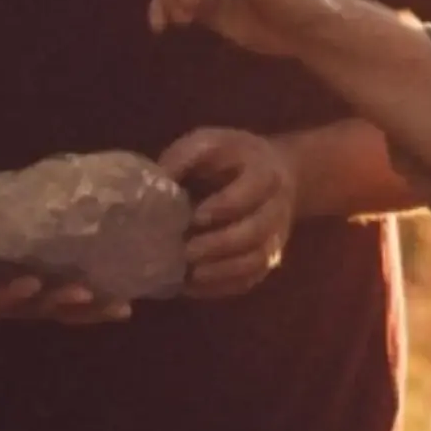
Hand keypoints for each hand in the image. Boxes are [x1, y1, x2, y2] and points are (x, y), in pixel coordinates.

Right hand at [0, 162, 130, 324]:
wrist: (14, 235)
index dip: (8, 294)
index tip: (29, 280)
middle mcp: (17, 298)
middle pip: (32, 310)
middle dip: (54, 302)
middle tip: (77, 290)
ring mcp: (44, 303)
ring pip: (62, 314)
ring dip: (83, 310)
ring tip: (106, 299)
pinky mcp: (70, 304)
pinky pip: (86, 314)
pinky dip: (103, 312)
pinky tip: (124, 308)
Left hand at [158, 128, 297, 298]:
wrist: (276, 172)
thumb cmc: (232, 158)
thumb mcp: (209, 144)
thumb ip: (183, 159)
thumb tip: (153, 183)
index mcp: (263, 172)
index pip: (251, 191)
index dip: (225, 206)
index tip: (195, 215)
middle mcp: (276, 207)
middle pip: (255, 231)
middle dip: (220, 245)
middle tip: (186, 251)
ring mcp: (275, 236)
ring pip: (256, 261)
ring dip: (222, 271)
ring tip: (189, 274)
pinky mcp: (267, 258)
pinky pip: (250, 279)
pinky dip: (222, 286)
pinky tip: (192, 285)